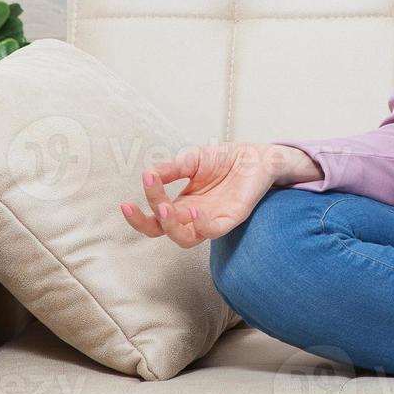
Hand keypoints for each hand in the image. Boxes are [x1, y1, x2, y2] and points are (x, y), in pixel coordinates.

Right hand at [119, 141, 283, 248]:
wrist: (255, 155)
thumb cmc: (224, 159)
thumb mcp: (191, 160)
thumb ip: (171, 169)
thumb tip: (147, 175)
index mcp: (183, 204)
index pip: (154, 215)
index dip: (142, 209)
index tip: (139, 187)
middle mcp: (194, 215)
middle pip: (162, 231)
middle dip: (145, 223)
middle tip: (139, 205)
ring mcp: (212, 219)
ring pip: (185, 238)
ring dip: (170, 226)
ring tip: (163, 207)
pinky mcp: (232, 218)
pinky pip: (214, 231)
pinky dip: (202, 225)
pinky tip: (195, 211)